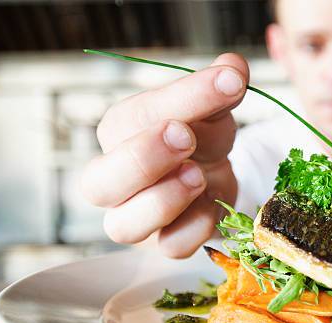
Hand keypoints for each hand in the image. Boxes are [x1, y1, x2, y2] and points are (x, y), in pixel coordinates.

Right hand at [81, 53, 248, 257]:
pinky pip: (170, 247)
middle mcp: (116, 179)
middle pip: (98, 183)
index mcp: (120, 132)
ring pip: (123, 226)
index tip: (228, 83)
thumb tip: (234, 67)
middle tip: (186, 137)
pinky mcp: (165, 244)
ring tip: (198, 175)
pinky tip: (214, 205)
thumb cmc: (201, 136)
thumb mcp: (212, 106)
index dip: (180, 100)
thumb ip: (221, 86)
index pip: (132, 118)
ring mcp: (137, 217)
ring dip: (163, 201)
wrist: (216, 172)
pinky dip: (194, 229)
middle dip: (142, 159)